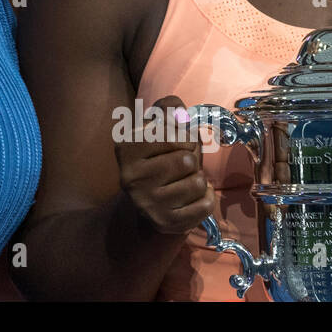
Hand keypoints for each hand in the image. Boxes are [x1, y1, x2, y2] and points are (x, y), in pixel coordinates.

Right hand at [115, 95, 215, 236]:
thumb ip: (168, 109)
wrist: (145, 203)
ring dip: (198, 180)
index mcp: (126, 147)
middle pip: (188, 158)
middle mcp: (130, 176)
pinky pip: (204, 205)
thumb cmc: (157, 158)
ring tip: (184, 181)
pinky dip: (205, 199)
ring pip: (198, 182)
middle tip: (180, 166)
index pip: (175, 133)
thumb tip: (178, 108)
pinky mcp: (164, 222)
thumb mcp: (157, 128)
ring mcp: (146, 202)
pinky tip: (191, 198)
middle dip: (192, 159)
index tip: (175, 144)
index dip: (184, 136)